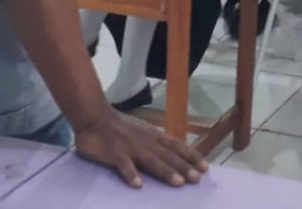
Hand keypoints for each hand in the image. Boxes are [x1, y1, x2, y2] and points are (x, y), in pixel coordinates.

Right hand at [73, 110, 207, 188]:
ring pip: (152, 160)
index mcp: (154, 136)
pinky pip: (124, 165)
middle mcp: (146, 141)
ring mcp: (131, 147)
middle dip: (184, 167)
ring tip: (178, 183)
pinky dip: (131, 174)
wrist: (96, 117)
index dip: (192, 156)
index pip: (178, 146)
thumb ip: (158, 142)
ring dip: (166, 171)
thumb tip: (175, 154)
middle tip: (197, 178)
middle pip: (168, 155)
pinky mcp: (115, 153)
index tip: (206, 167)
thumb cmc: (121, 127)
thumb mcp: (144, 132)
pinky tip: (138, 185)